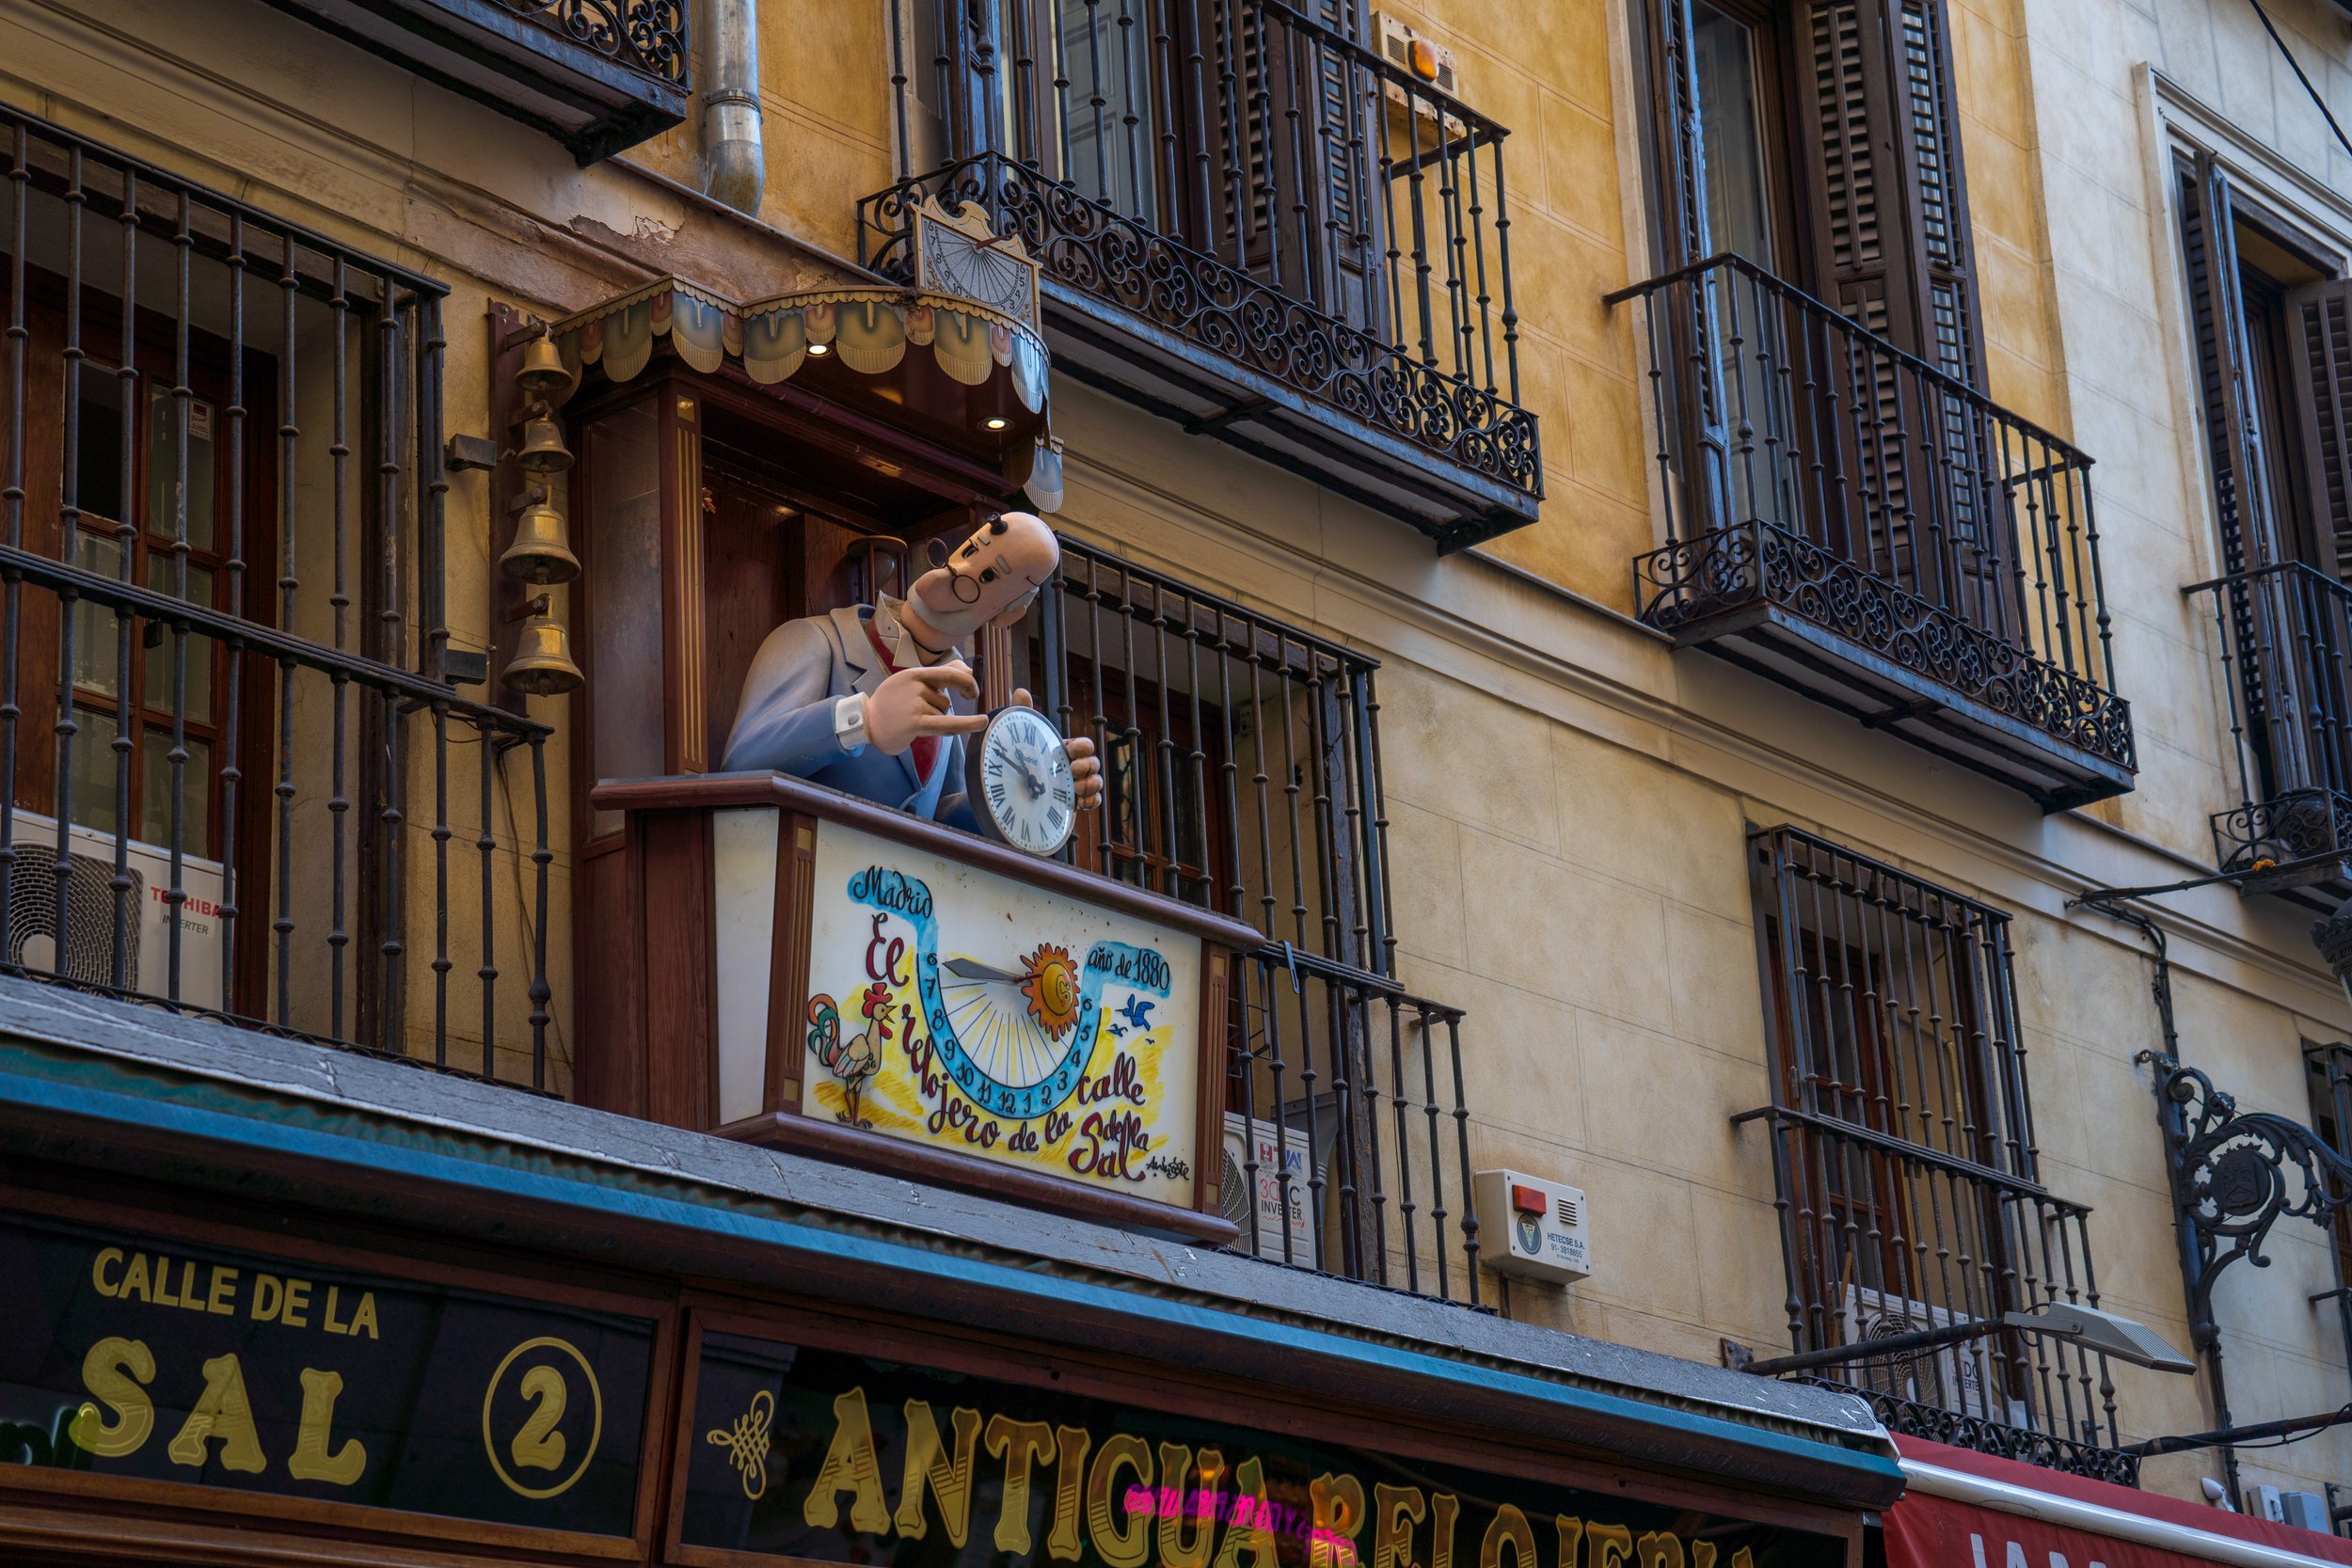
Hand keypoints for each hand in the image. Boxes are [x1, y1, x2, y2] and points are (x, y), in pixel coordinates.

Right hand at [865, 663, 986, 755]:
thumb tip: (969, 672)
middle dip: (942, 707)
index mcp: (914, 674)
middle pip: (945, 699)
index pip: (948, 672)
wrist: (865, 723)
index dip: (966, 681)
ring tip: (909, 721)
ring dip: (932, 721)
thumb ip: (936, 678)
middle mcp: (915, 685)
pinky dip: (967, 723)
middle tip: (939, 709)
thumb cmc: (890, 704)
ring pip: (941, 713)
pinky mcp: (915, 722)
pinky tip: (982, 722)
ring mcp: (915, 703)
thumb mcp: (909, 683)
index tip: (973, 691)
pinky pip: (948, 723)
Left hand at [1010, 688, 1102, 811]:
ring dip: (1089, 785)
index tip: (1069, 750)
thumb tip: (1020, 691)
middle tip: (1071, 771)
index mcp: (1066, 749)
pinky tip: (1078, 803)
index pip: (1086, 745)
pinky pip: (1094, 801)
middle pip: (1095, 763)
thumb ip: (1021, 713)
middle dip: (1086, 766)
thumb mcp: (1020, 736)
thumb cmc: (1021, 760)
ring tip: (1074, 789)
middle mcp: (1075, 766)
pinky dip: (1090, 802)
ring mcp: (1078, 785)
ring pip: (1097, 782)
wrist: (1012, 792)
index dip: (1082, 747)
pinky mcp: (1076, 803)